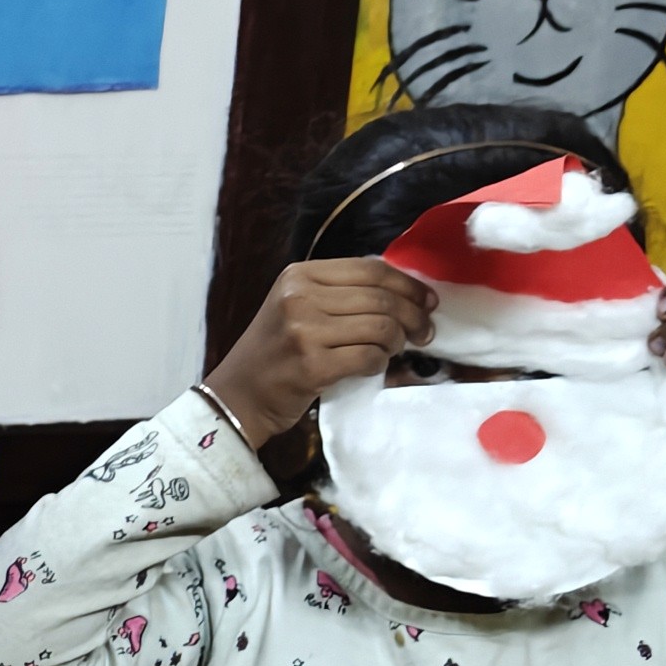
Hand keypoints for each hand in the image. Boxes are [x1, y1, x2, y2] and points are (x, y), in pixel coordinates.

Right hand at [203, 262, 434, 440]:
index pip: (371, 269)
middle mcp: (299, 297)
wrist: (238, 395)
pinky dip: (379, 363)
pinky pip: (369, 357)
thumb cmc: (275, 351)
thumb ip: (340, 292)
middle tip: (423, 332)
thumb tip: (406, 292)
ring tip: (394, 350)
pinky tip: (372, 366)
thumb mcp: (296, 306)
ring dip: (397, 342)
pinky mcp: (312, 366)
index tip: (428, 300)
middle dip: (413, 316)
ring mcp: (304, 332)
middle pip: (381, 298)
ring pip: (381, 327)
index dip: (408, 284)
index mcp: (299, 275)